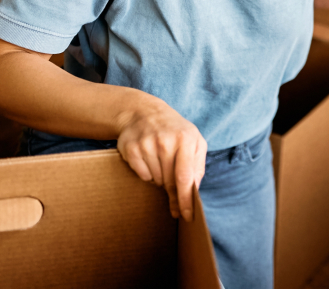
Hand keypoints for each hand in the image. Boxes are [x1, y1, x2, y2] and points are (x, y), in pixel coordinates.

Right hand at [116, 97, 207, 220]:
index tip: (187, 216)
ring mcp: (147, 144)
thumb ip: (198, 165)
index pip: (185, 177)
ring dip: (160, 179)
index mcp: (186, 139)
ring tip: (162, 162)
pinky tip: (150, 160)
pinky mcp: (131, 149)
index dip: (185, 200)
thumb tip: (193, 191)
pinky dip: (147, 174)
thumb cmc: (174, 130)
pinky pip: (142, 175)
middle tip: (175, 199)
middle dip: (174, 194)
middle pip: (170, 182)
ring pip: (156, 180)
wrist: (144, 112)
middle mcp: (166, 141)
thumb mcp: (194, 140)